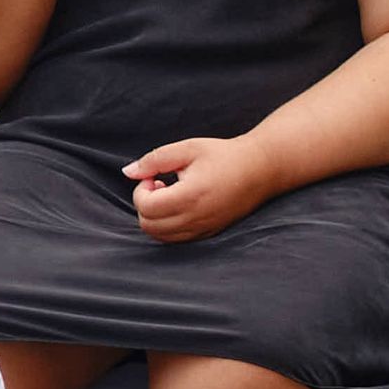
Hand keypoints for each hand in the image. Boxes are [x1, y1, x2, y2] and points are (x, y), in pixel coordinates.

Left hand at [126, 130, 281, 248]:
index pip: (146, 207)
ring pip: (161, 236)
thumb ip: (154, 160)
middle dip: (145, 205)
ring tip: (170, 195)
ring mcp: (203, 229)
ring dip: (155, 217)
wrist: (260, 169)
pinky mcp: (209, 234)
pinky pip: (176, 239)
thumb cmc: (223, 155)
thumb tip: (128, 172)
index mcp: (191, 195)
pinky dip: (168, 226)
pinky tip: (180, 205)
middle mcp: (197, 217)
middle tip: (159, 185)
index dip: (141, 191)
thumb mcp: (187, 149)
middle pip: (149, 225)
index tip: (154, 177)